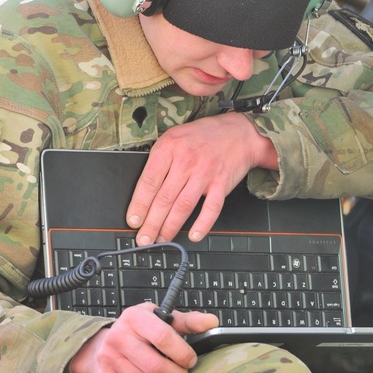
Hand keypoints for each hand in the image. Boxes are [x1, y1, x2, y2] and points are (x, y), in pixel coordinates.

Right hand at [69, 304, 218, 372]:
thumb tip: (212, 322)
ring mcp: (109, 358)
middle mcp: (119, 336)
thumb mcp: (160, 318)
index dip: (182, 353)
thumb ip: (188, 321)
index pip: (164, 337)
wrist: (104, 344)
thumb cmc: (138, 330)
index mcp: (135, 317)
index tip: (190, 359)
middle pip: (156, 366)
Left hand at [126, 113, 277, 245]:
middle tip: (143, 239)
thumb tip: (142, 191)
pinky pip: (211, 207)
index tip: (133, 221)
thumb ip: (160, 160)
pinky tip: (194, 235)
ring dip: (170, 227)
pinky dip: (203, 223)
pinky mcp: (221, 183)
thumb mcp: (175, 137)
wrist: (238, 132)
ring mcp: (205, 172)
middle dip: (151, 223)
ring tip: (161, 240)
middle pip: (164, 198)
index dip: (139, 205)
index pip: (149, 182)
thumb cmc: (203, 136)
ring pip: (183, 206)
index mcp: (169, 147)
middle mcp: (186, 160)